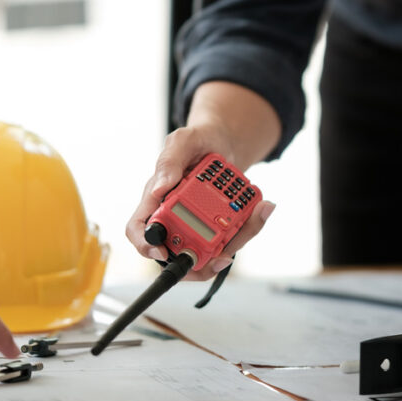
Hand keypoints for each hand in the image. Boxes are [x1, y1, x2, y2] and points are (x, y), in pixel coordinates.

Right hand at [126, 125, 275, 280]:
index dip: (145, 245)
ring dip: (235, 242)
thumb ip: (169, 161)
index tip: (163, 252)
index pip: (139, 229)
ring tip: (254, 217)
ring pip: (210, 251)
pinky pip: (232, 238)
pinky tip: (261, 208)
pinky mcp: (218, 225)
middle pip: (178, 252)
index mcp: (156, 199)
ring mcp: (196, 224)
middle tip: (223, 256)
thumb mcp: (183, 141)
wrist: (223, 141)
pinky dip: (249, 227)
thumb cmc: (197, 140)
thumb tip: (159, 189)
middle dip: (201, 260)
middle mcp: (173, 217)